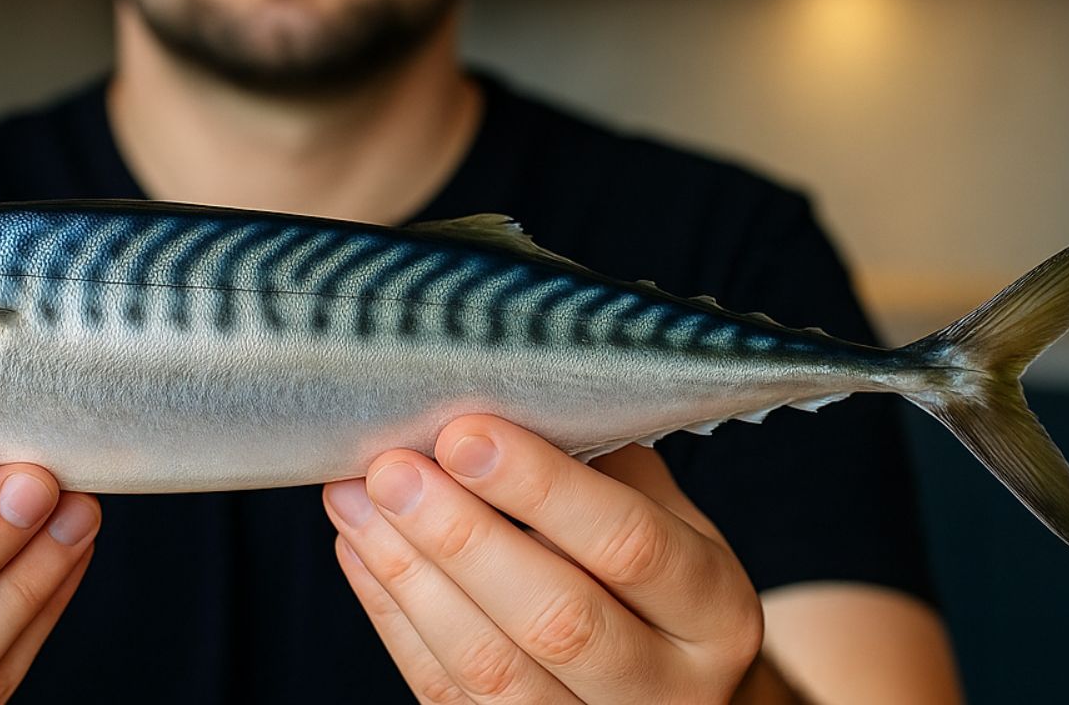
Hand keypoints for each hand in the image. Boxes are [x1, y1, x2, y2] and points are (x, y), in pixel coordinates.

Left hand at [322, 416, 764, 703]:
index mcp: (714, 612)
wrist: (675, 693)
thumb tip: (501, 394)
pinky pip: (448, 695)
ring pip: (491, 670)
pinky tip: (361, 551)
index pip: (631, 545)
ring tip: (354, 499)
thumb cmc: (657, 579)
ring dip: (409, 576)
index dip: (543, 488)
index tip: (465, 432)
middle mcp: (668, 688)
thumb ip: (602, 465)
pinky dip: (394, 619)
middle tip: (393, 470)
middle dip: (462, 537)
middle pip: (557, 619)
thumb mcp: (666, 518)